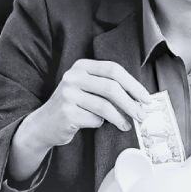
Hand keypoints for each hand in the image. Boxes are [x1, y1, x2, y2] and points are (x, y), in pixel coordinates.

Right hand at [8, 60, 151, 181]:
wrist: (44, 124)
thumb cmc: (73, 105)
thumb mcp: (87, 88)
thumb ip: (108, 87)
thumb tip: (139, 98)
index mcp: (81, 66)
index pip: (113, 69)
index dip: (133, 84)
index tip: (146, 97)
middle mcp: (73, 76)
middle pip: (111, 87)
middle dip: (131, 103)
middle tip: (142, 114)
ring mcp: (68, 94)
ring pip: (105, 106)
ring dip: (120, 118)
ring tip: (127, 125)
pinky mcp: (66, 112)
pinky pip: (94, 120)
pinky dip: (101, 124)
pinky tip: (99, 125)